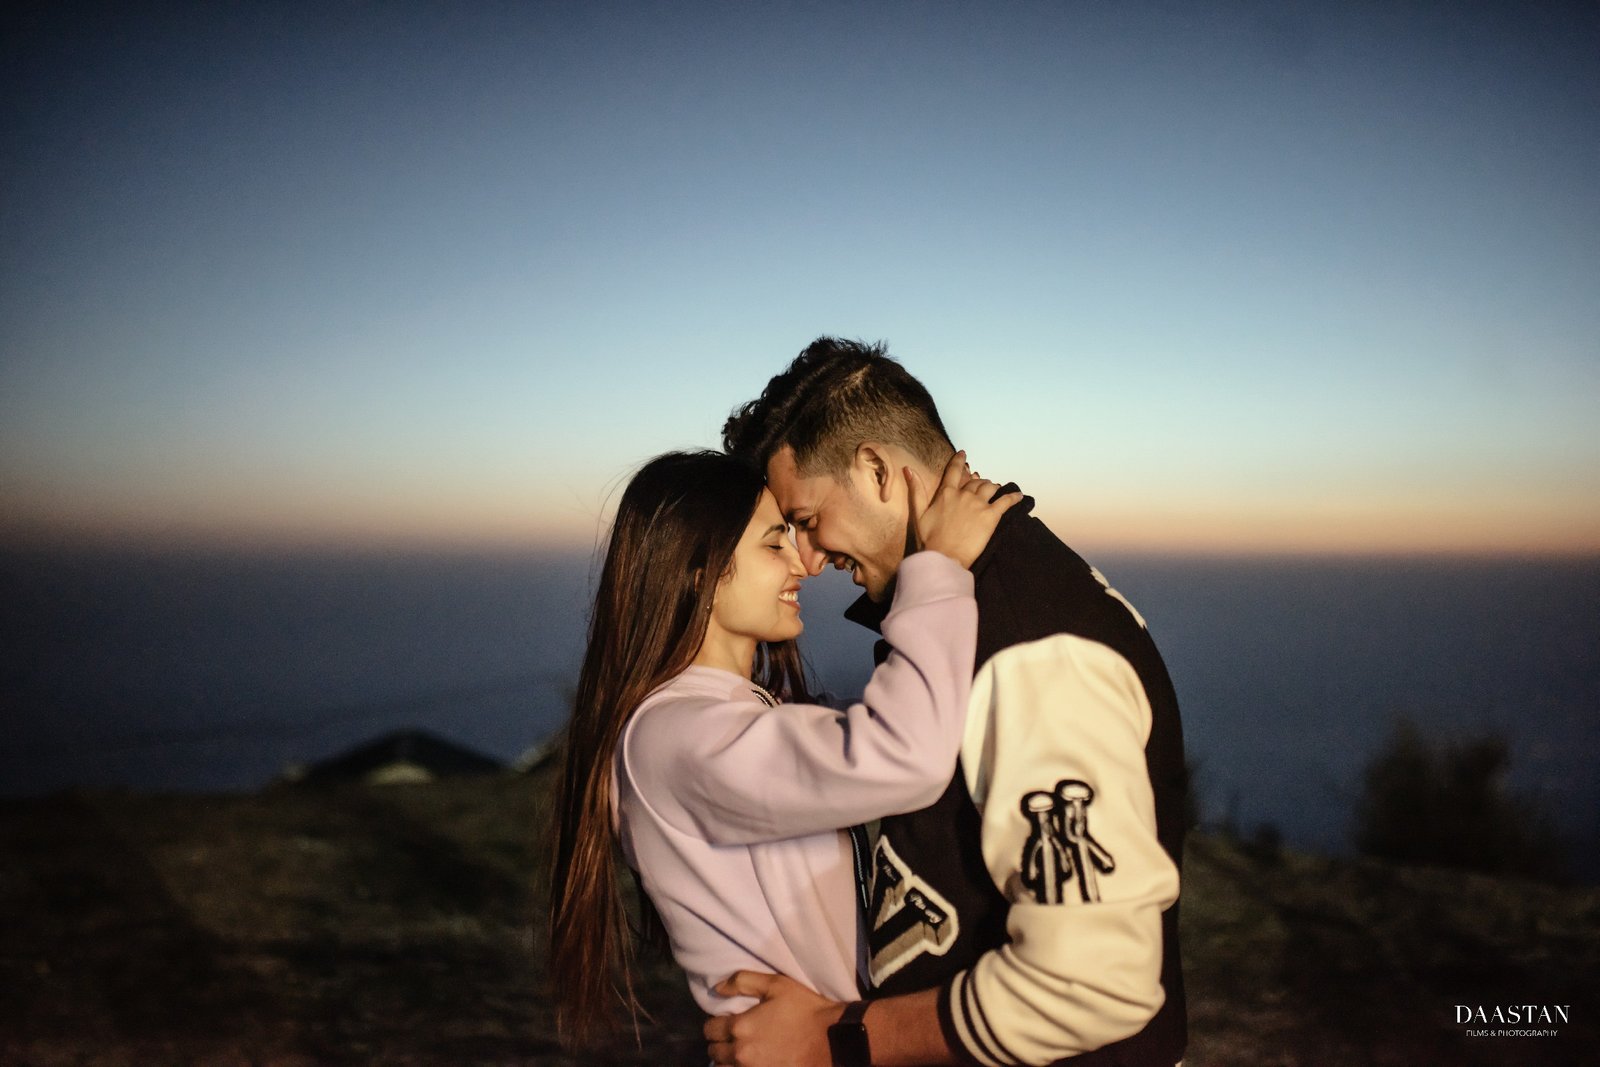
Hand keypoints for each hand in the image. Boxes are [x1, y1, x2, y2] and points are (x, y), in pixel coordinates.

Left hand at [704, 971, 840, 1066]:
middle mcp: (740, 1053)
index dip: (715, 1024)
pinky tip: (752, 1063)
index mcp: (740, 1027)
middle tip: (732, 1037)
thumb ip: (742, 982)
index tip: (724, 1022)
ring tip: (740, 1052)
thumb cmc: (805, 1010)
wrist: (832, 1041)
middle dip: (720, 1042)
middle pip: (714, 1052)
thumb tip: (717, 988)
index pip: (710, 1029)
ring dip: (728, 1060)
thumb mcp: (776, 985)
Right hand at [907, 450, 1023, 568]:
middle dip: (978, 480)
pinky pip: (1006, 501)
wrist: (944, 556)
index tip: (964, 454)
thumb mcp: (918, 513)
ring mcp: (979, 504)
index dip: (959, 461)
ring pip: (990, 487)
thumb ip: (916, 490)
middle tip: (981, 483)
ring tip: (996, 489)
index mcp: (946, 493)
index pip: (954, 471)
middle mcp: (964, 495)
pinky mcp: (991, 516)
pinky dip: (1014, 498)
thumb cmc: (929, 539)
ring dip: (993, 486)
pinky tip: (1019, 497)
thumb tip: (908, 469)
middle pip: (975, 481)